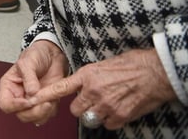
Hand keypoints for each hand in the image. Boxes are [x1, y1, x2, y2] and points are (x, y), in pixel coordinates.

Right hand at [0, 40, 68, 125]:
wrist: (52, 54)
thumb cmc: (36, 55)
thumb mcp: (28, 62)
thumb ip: (29, 77)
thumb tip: (31, 92)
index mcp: (9, 86)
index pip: (6, 104)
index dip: (15, 106)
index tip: (27, 101)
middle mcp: (19, 96)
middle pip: (21, 115)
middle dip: (33, 112)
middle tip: (43, 102)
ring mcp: (33, 101)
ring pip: (35, 118)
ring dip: (44, 113)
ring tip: (50, 100)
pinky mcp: (45, 103)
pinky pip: (48, 115)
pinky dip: (52, 110)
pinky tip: (54, 99)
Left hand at [29, 48, 176, 129]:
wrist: (154, 72)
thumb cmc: (132, 64)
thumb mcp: (103, 64)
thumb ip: (89, 77)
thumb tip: (83, 85)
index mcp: (87, 75)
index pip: (61, 88)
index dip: (45, 95)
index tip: (33, 100)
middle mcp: (93, 91)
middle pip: (75, 109)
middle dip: (82, 107)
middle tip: (93, 100)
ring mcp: (106, 105)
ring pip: (91, 118)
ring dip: (97, 114)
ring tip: (109, 103)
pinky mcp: (119, 116)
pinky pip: (108, 124)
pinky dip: (112, 120)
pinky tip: (119, 109)